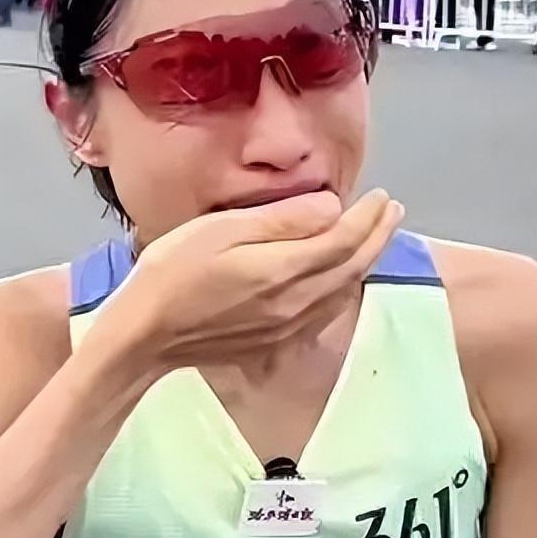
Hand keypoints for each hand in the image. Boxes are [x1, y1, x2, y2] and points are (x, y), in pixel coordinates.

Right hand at [83, 190, 403, 379]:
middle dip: (377, 236)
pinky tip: (344, 278)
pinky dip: (345, 289)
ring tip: (377, 237)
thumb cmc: (173, 272)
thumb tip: (331, 207)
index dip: (367, 216)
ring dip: (366, 262)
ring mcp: (289, 327)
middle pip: (352, 267)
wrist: (145, 335)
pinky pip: (326, 313)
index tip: (380, 195)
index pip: (343, 240)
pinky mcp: (277, 342)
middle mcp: (296, 303)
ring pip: (343, 292)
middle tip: (392, 210)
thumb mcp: (220, 231)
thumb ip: (280, 220)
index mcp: (282, 270)